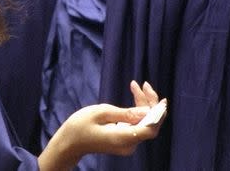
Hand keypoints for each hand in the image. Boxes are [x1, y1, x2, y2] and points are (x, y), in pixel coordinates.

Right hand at [38, 81, 167, 170]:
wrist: (69, 142)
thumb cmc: (80, 125)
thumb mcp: (100, 113)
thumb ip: (125, 113)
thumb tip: (147, 111)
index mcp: (123, 138)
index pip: (150, 128)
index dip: (158, 114)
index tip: (160, 97)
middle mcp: (129, 144)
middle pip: (149, 125)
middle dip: (150, 104)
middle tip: (144, 84)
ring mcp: (127, 144)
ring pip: (143, 124)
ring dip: (143, 106)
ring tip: (136, 86)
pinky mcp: (124, 140)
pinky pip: (136, 125)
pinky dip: (137, 112)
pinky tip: (134, 97)